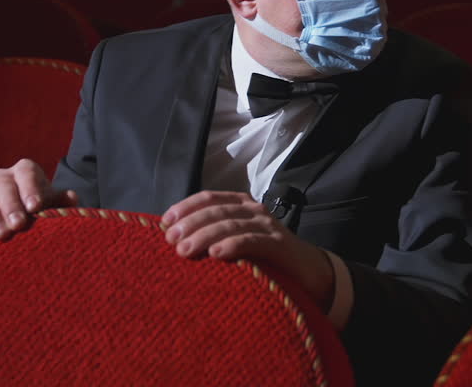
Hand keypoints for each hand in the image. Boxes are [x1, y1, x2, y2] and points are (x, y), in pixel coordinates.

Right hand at [0, 158, 78, 239]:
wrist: (21, 221)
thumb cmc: (40, 209)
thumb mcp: (53, 204)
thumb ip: (62, 201)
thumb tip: (71, 197)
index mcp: (25, 171)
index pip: (26, 172)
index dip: (30, 188)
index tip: (35, 207)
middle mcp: (2, 177)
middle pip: (3, 184)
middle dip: (10, 205)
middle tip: (18, 224)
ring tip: (1, 234)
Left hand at [162, 191, 334, 308]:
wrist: (307, 272)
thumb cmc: (263, 258)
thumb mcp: (235, 242)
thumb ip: (211, 236)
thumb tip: (174, 238)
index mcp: (240, 204)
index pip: (209, 198)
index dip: (185, 207)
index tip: (164, 223)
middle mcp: (253, 209)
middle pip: (216, 210)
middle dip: (190, 223)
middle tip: (171, 241)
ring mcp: (267, 225)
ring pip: (230, 224)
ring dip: (204, 236)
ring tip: (185, 251)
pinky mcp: (278, 243)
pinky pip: (252, 240)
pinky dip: (232, 245)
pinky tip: (216, 254)